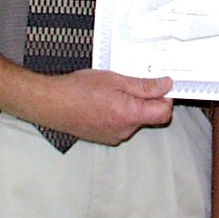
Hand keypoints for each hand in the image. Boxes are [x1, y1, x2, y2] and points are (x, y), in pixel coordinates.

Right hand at [40, 69, 174, 145]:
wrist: (52, 104)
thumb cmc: (79, 89)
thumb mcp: (116, 79)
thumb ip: (144, 86)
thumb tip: (166, 85)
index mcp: (130, 115)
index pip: (164, 113)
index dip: (166, 98)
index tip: (161, 85)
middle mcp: (125, 130)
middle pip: (150, 116)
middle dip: (147, 100)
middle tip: (132, 83)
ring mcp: (114, 136)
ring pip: (135, 120)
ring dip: (132, 106)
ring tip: (113, 91)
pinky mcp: (105, 138)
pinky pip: (122, 125)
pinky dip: (119, 113)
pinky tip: (105, 101)